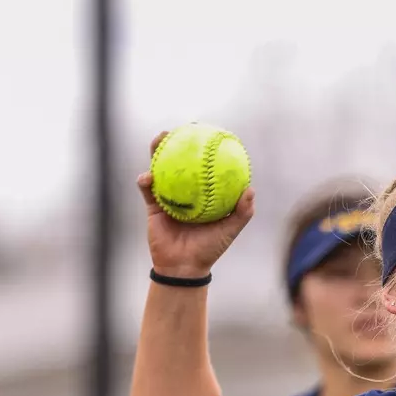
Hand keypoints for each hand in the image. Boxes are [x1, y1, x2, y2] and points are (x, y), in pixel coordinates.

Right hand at [138, 132, 254, 279]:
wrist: (184, 267)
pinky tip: (147, 176)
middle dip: (180, 142)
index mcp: (204, 194)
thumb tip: (250, 189)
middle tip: (184, 128)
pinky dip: (145, 180)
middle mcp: (186, 191)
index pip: (205, 166)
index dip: (206, 149)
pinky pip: (147, 189)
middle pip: (181, 161)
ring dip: (157, 151)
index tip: (211, 133)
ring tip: (159, 139)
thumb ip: (242, 212)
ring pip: (161, 168)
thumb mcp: (230, 230)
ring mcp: (168, 196)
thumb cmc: (210, 249)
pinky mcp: (152, 206)